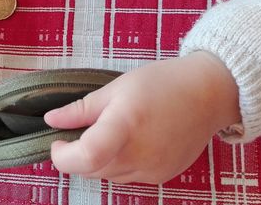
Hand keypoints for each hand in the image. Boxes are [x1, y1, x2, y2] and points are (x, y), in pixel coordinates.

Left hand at [44, 52, 239, 183]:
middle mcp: (139, 154)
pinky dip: (117, 164)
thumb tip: (51, 120)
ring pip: (107, 176)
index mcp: (125, 125)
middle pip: (90, 171)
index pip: (86, 157)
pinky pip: (126, 177)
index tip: (58, 142)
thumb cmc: (162, 83)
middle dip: (76, 156)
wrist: (209, 94)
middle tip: (81, 131)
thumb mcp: (116, 88)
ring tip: (109, 133)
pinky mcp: (161, 177)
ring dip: (96, 161)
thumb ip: (81, 109)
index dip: (63, 156)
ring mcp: (152, 170)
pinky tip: (129, 142)